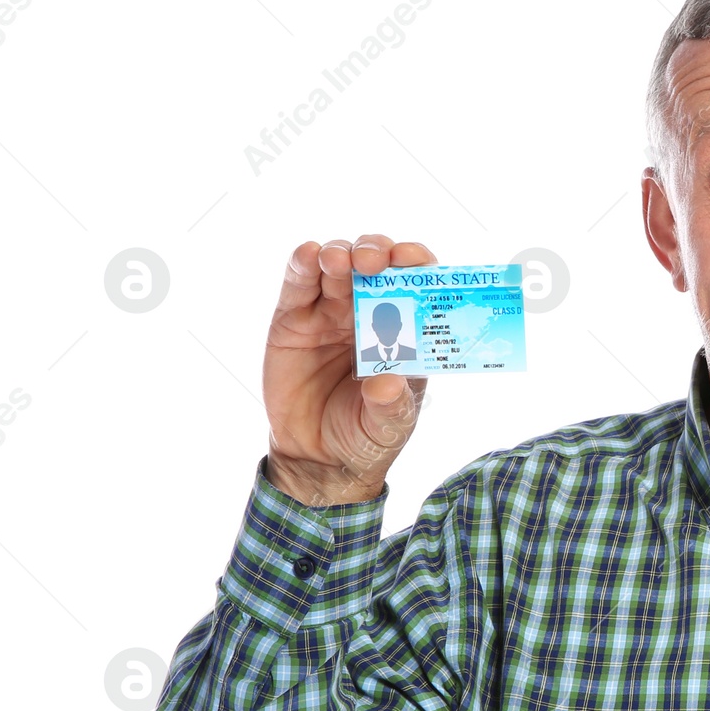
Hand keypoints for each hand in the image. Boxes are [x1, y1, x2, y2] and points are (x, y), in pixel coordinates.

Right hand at [264, 236, 434, 505]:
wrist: (318, 459)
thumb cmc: (366, 437)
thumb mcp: (388, 425)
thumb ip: (392, 405)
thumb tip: (388, 382)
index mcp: (404, 331)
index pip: (415, 283)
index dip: (415, 263)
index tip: (412, 259)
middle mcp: (368, 313)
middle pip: (375, 263)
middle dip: (377, 251)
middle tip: (374, 261)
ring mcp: (329, 312)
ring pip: (336, 264)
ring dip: (340, 252)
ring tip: (340, 261)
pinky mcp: (293, 319)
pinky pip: (298, 283)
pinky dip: (302, 262)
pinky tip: (308, 255)